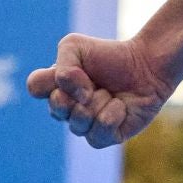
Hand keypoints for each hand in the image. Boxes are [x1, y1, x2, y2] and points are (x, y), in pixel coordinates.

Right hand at [26, 33, 174, 147]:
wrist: (147, 65)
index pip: (35, 86)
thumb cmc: (111, 55)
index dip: (54, 77)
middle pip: (57, 107)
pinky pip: (99, 133)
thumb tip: (75, 96)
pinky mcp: (104, 137)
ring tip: (111, 92)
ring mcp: (84, 126)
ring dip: (99, 101)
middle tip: (96, 82)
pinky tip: (121, 106)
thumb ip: (63, 65)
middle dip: (79, 90)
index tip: (74, 68)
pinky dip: (113, 114)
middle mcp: (66, 110)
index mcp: (55, 88)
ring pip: (79, 121)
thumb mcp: (76, 46)